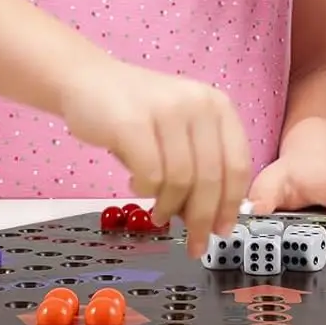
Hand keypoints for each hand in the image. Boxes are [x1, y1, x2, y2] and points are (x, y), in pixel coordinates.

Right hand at [61, 61, 252, 256]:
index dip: (231, 204)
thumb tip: (211, 216)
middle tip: (195, 244)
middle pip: (211, 178)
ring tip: (159, 214)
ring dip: (169, 207)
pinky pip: (150, 175)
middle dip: (203, 219)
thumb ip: (200, 162)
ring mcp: (166, 110)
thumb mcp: (180, 128)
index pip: (237, 164)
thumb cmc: (136, 111)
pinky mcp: (133, 122)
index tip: (223, 230)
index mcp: (217, 105)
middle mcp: (197, 103)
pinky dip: (145, 190)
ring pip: (181, 180)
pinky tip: (136, 186)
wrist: (88, 80)